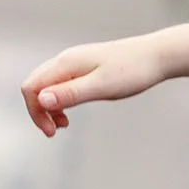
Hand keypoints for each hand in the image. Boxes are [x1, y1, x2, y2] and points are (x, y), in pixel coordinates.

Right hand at [21, 36, 164, 136]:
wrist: (157, 56)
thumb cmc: (133, 71)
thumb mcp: (102, 87)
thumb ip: (72, 93)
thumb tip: (42, 100)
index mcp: (66, 64)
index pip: (31, 87)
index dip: (35, 111)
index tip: (52, 131)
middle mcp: (66, 60)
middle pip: (35, 85)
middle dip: (39, 110)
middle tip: (55, 131)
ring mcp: (75, 63)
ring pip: (47, 85)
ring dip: (49, 107)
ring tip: (63, 124)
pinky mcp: (84, 68)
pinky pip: (61, 84)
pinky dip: (60, 100)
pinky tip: (71, 112)